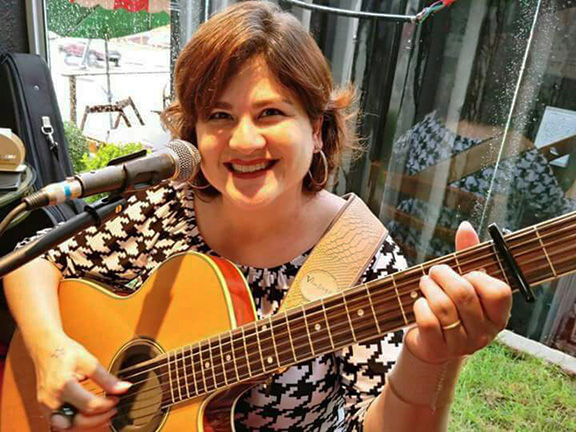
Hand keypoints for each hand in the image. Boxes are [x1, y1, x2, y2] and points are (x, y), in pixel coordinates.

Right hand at [31, 333, 130, 429]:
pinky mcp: (46, 410)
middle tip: (112, 409)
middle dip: (99, 419)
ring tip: (103, 415)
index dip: (107, 405)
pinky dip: (77, 424)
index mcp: (63, 386)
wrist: (45, 349)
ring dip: (88, 425)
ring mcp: (46, 407)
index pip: (89, 405)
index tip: (116, 399)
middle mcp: (52, 400)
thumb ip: (106, 378)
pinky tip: (90, 418)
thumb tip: (124, 387)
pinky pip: (62, 424)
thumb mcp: (89, 361)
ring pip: (68, 427)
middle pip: (78, 421)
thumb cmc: (64, 352)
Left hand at [405, 221, 512, 363]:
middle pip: (464, 295)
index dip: (478, 277)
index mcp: (498, 315)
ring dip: (428, 287)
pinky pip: (427, 321)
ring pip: (443, 307)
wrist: (430, 342)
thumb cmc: (451, 305)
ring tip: (424, 282)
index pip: (498, 292)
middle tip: (435, 271)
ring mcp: (461, 344)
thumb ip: (467, 255)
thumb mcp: (462, 281)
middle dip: (443, 275)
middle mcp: (484, 333)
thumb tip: (465, 226)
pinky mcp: (437, 349)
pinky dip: (419, 305)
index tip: (466, 273)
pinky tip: (419, 303)